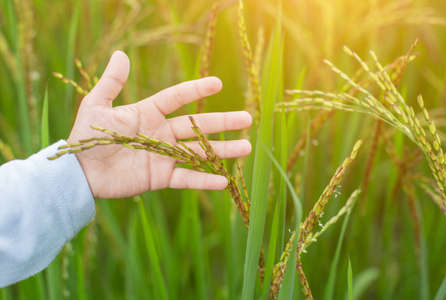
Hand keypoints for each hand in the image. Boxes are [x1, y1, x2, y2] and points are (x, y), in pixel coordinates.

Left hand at [68, 51, 251, 198]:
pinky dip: (204, 181)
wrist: (79, 172)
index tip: (217, 83)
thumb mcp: (97, 106)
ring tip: (246, 148)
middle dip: (222, 122)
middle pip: (197, 125)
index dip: (196, 90)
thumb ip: (111, 83)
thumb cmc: (86, 136)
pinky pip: (186, 178)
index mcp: (149, 113)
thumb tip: (121, 54)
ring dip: (222, 151)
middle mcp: (161, 133)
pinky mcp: (161, 178)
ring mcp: (163, 156)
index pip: (177, 98)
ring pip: (198, 152)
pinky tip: (224, 181)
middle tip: (247, 118)